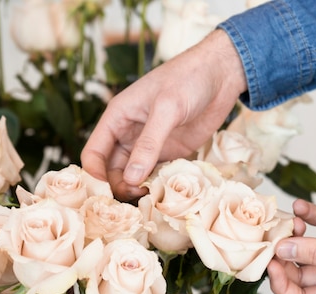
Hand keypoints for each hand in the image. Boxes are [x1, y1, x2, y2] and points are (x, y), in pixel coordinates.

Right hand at [81, 30, 246, 200]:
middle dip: (117, 186)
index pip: (94, 152)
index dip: (94, 174)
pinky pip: (155, 175)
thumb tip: (131, 178)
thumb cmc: (189, 80)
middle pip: (111, 170)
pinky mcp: (169, 153)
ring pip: (132, 176)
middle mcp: (129, 134)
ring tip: (149, 197)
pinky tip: (164, 193)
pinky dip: (156, 186)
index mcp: (118, 117)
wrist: (221, 74)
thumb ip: (149, 144)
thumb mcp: (166, 109)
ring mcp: (149, 145)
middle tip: (134, 198)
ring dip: (136, 189)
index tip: (104, 194)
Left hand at [267, 185, 315, 293]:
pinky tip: (300, 206)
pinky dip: (304, 212)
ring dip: (291, 233)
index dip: (282, 286)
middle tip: (272, 239)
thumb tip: (282, 250)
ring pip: (302, 244)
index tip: (272, 264)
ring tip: (292, 222)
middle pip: (296, 272)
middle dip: (280, 258)